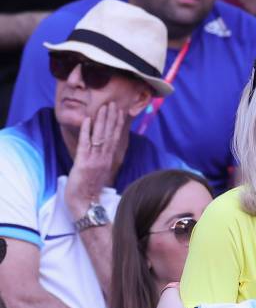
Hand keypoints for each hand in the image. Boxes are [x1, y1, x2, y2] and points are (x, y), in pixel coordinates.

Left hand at [65, 103, 124, 218]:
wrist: (85, 204)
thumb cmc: (91, 191)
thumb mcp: (101, 173)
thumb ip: (103, 160)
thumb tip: (105, 150)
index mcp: (109, 160)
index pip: (115, 138)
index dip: (117, 124)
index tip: (120, 111)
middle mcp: (104, 158)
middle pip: (110, 134)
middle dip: (111, 118)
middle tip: (113, 103)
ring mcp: (94, 160)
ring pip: (100, 136)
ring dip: (102, 120)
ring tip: (103, 107)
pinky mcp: (83, 163)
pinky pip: (85, 144)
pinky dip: (87, 131)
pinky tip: (88, 120)